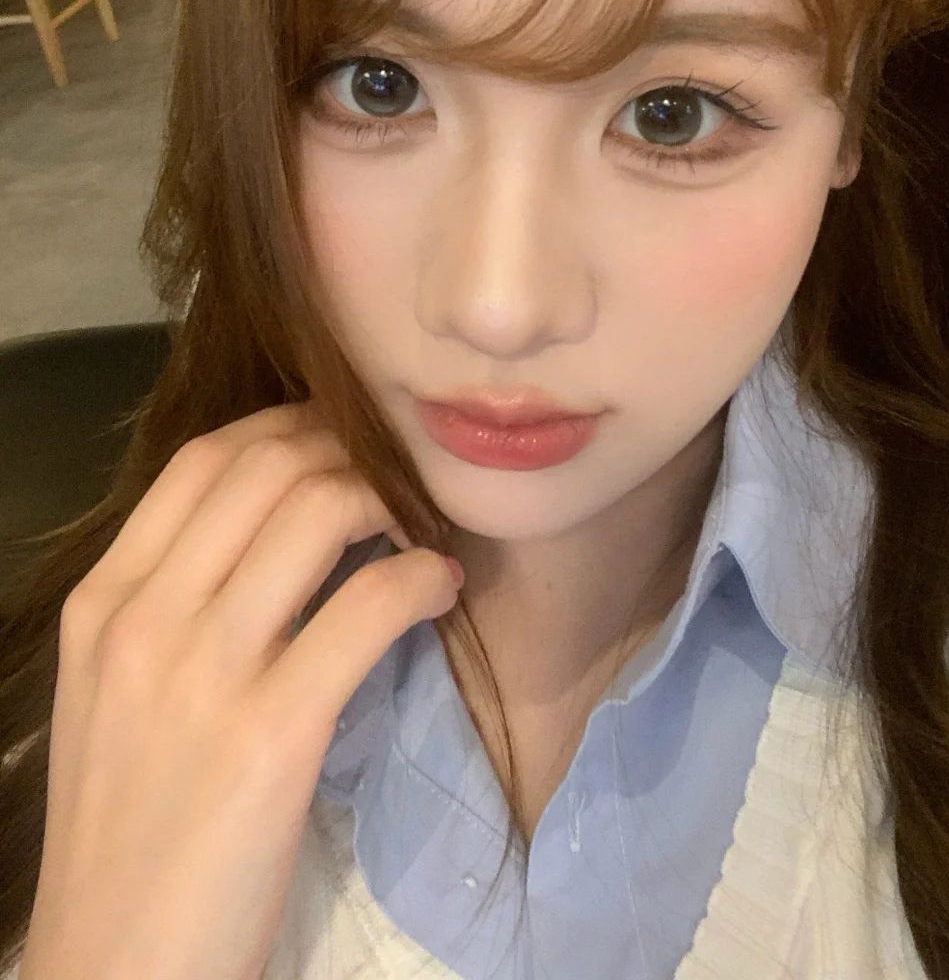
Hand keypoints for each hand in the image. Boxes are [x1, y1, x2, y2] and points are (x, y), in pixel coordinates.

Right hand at [18, 403, 461, 979]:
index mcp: (103, 603)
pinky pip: (366, 606)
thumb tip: (270, 530)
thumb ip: (174, 605)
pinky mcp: (271, 733)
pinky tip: (440, 587)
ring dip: (392, 500)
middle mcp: (144, 619)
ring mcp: (204, 673)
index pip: (203, 460)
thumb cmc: (126, 831)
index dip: (288, 427)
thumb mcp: (115, 694)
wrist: (113, 968)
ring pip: (318, 513)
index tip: (341, 440)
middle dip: (349, 452)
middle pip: (266, 468)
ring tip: (422, 526)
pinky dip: (419, 578)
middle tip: (397, 478)